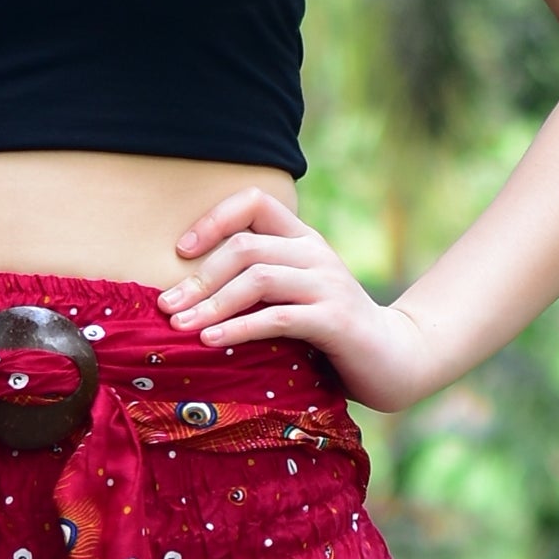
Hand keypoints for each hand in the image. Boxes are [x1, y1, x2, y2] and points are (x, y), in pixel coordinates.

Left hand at [161, 189, 439, 413]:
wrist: (393, 357)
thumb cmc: (329, 331)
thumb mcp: (292, 295)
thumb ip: (257, 284)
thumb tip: (187, 292)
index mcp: (302, 239)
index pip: (255, 201)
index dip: (214, 219)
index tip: (181, 251)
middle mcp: (315, 253)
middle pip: (245, 248)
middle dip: (199, 278)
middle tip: (166, 306)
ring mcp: (327, 284)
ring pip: (258, 279)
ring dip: (212, 304)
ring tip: (181, 326)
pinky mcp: (334, 320)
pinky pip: (278, 317)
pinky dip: (239, 329)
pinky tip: (212, 342)